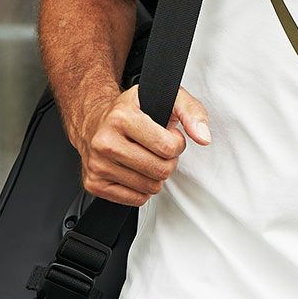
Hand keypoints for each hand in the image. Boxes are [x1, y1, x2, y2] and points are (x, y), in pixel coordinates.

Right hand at [69, 82, 211, 205]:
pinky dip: (142, 189)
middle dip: (168, 162)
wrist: (94, 120)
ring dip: (155, 176)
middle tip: (158, 150)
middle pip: (160, 170)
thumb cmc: (132, 111)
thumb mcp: (166, 98)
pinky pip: (136, 200)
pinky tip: (134, 171)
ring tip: (146, 158)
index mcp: (121, 117)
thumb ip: (191, 111)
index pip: (168, 147)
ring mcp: (97, 164)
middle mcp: (105, 141)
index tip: (168, 135)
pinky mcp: (95, 183)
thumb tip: (203, 137)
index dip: (177, 143)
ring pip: (150, 188)